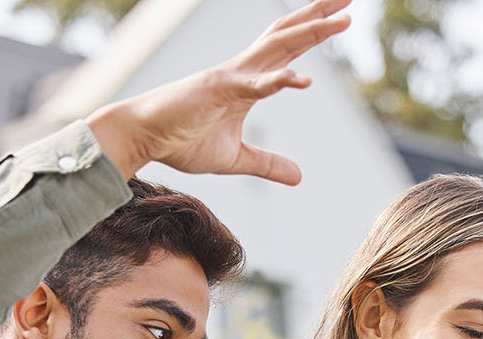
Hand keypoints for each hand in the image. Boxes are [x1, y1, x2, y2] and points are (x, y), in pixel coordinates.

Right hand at [85, 0, 351, 181]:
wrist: (141, 136)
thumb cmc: (180, 141)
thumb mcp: (234, 159)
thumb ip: (267, 164)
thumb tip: (299, 177)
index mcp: (246, 80)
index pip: (286, 49)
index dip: (313, 30)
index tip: (341, 16)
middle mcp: (241, 70)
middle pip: (287, 36)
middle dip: (319, 16)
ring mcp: (230, 77)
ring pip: (277, 49)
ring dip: (310, 33)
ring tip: (341, 19)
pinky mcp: (217, 92)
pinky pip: (253, 85)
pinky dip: (278, 81)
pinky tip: (303, 79)